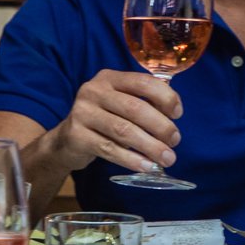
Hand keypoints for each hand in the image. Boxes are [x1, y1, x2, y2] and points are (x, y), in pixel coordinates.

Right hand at [48, 68, 182, 177]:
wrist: (66, 140)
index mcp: (109, 78)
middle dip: (161, 126)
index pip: (142, 82)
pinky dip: (131, 159)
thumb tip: (174, 113)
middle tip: (175, 141)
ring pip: (124, 130)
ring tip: (167, 158)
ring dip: (150, 146)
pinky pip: (110, 149)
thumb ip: (144, 102)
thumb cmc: (103, 120)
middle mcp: (93, 91)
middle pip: (135, 108)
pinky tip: (146, 166)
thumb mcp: (120, 103)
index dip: (165, 97)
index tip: (178, 114)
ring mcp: (82, 113)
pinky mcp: (77, 136)